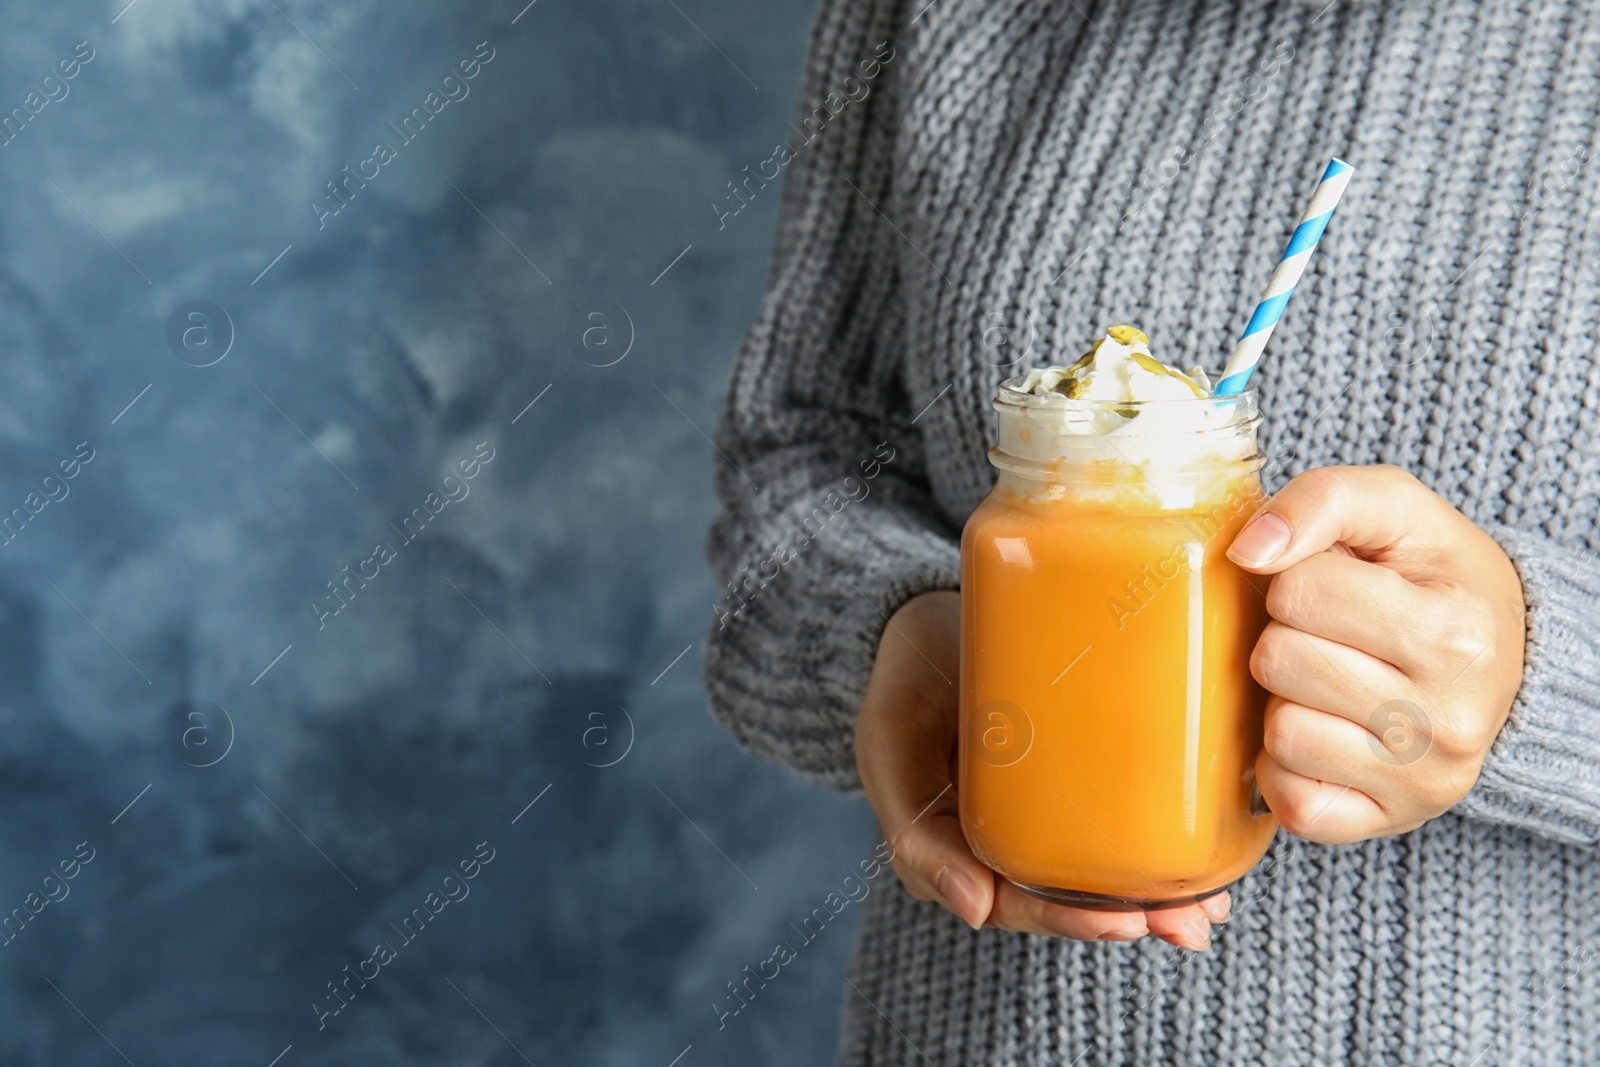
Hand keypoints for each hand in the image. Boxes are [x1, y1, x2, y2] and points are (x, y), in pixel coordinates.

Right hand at [853, 590, 1226, 950]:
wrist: (929, 617)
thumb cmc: (905, 682)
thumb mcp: (891, 751)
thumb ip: (916, 831)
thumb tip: (975, 912)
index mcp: (960, 851)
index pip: (1019, 903)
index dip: (1072, 920)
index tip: (1124, 923)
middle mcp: (1009, 840)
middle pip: (1073, 895)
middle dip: (1134, 916)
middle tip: (1191, 923)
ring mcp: (1049, 808)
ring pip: (1105, 865)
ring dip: (1161, 892)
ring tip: (1213, 906)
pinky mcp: (1082, 769)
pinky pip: (1124, 810)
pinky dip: (1166, 833)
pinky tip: (1216, 846)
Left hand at [1227, 465, 1526, 844]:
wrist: (1500, 660)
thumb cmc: (1434, 577)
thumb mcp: (1396, 510)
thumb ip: (1322, 501)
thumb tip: (1246, 551)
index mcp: (1455, 632)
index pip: (1300, 591)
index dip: (1297, 579)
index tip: (1332, 587)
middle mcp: (1449, 718)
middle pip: (1280, 662)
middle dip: (1284, 636)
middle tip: (1325, 636)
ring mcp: (1423, 781)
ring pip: (1281, 734)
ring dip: (1283, 701)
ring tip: (1324, 683)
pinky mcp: (1389, 820)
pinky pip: (1291, 802)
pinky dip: (1285, 766)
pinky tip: (1319, 732)